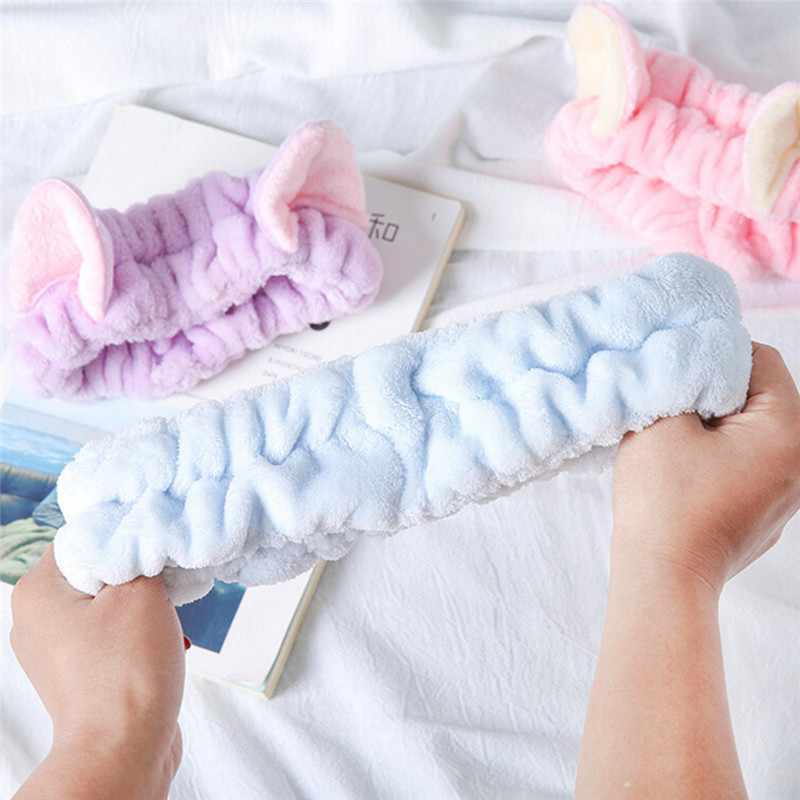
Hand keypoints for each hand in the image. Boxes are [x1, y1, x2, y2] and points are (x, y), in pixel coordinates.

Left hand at [10, 545, 184, 799]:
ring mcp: (57, 653)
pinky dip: (139, 631)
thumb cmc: (125, 672)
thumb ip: (144, 551)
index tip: (157, 536)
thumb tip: (149, 535)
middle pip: (96, 569)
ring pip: (108, 603)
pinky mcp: (80, 676)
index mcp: (37, 592)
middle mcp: (37, 620)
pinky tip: (165, 640)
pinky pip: (111, 635)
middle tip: (167, 575)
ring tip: (167, 613)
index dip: (125, 531)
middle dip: (138, 571)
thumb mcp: (141, 591)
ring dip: (144, 603)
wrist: (123, 751)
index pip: (83, 536)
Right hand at [612, 341, 799, 593]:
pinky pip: (748, 466)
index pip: (762, 360)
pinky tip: (688, 476)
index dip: (714, 358)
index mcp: (788, 430)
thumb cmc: (663, 500)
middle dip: (716, 395)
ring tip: (678, 444)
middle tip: (674, 410)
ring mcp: (788, 494)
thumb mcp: (664, 420)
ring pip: (753, 432)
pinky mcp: (768, 514)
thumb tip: (693, 361)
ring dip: (717, 427)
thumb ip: (683, 377)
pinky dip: (721, 459)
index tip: (679, 377)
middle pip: (761, 397)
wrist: (663, 576)